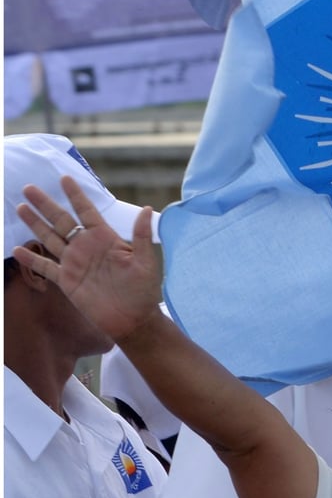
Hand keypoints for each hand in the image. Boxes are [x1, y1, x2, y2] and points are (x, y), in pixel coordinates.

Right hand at [13, 176, 162, 340]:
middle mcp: (87, 247)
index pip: (87, 212)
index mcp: (105, 239)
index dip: (76, 196)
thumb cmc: (144, 290)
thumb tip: (147, 208)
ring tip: (21, 207)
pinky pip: (46, 267)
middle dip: (46, 204)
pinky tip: (17, 249)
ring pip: (50, 238)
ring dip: (35, 224)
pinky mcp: (67, 280)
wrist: (132, 319)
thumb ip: (142, 236)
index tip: (65, 178)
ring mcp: (75, 263)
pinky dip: (32, 258)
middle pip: (62, 221)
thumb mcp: (146, 262)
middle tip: (29, 187)